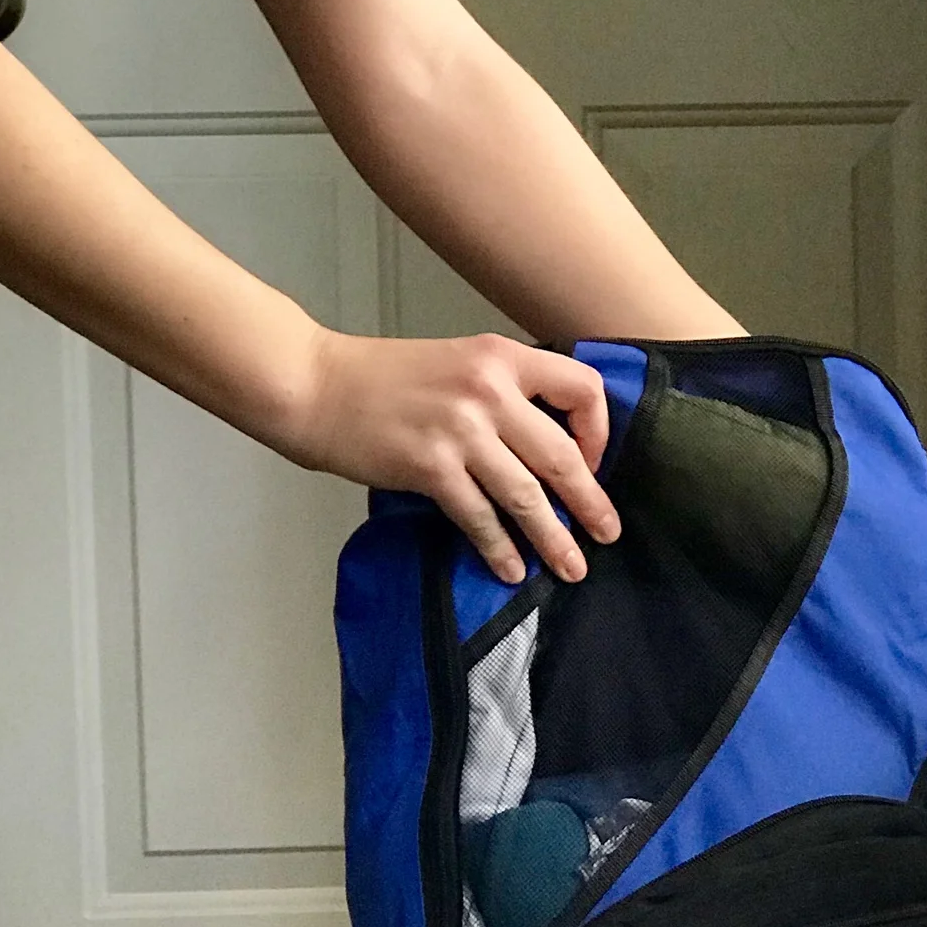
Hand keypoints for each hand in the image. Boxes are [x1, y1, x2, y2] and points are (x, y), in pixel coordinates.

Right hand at [291, 329, 618, 583]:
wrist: (318, 386)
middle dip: (590, 503)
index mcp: (502, 357)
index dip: (598, 431)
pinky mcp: (430, 467)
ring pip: (527, 495)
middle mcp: (488, 390)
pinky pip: (480, 518)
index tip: (592, 462)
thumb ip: (505, 392)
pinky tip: (511, 569)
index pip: (581, 388)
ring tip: (571, 567)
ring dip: (553, 538)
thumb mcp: (459, 362)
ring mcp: (460, 430)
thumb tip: (551, 445)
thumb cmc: (386, 378)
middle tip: (608, 534)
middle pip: (561, 455)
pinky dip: (499, 549)